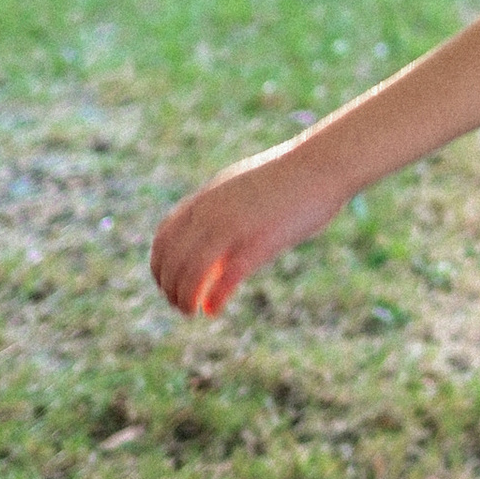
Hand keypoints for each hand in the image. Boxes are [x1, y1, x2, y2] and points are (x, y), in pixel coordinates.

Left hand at [150, 140, 342, 318]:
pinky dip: (214, 298)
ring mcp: (234, 227)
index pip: (164, 238)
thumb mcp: (241, 187)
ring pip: (192, 272)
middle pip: (172, 259)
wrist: (320, 165)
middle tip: (179, 305)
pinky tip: (214, 309)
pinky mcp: (259, 242)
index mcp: (206, 199)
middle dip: (169, 287)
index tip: (165, 283)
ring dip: (185, 298)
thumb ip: (221, 207)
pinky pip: (226, 278)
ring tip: (191, 312)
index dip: (159, 266)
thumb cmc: (287, 178)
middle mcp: (212, 213)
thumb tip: (212, 229)